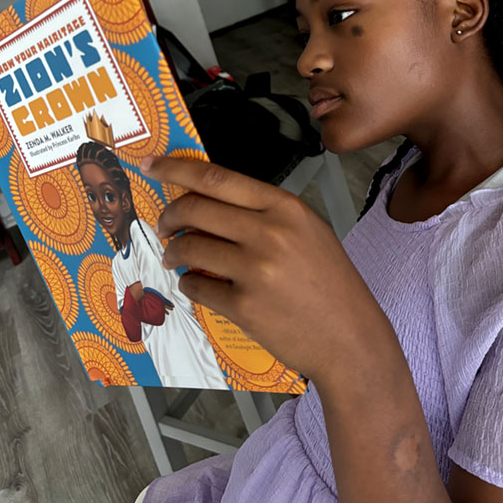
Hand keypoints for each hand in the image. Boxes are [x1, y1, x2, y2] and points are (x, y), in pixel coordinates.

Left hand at [142, 156, 388, 382]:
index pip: (217, 178)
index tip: (151, 165)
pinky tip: (199, 284)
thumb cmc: (330, 282)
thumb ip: (265, 212)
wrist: (350, 337)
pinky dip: (189, 283)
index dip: (176, 168)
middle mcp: (269, 233)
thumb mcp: (308, 230)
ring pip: (189, 247)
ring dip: (174, 251)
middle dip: (168, 215)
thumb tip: (211, 200)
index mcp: (285, 208)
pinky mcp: (244, 306)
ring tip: (177, 257)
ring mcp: (255, 270)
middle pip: (194, 209)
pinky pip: (196, 286)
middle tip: (164, 225)